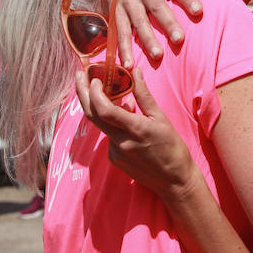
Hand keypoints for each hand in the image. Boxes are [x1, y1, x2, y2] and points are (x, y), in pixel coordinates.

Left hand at [75, 67, 196, 200]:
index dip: (95, 93)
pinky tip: (121, 116)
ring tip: (102, 89)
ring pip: (100, 125)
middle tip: (79, 76)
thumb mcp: (162, 119)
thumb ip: (144, 96)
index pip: (105, 110)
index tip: (94, 78)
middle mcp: (120, 142)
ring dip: (98, 107)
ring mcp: (115, 152)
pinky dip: (111, 123)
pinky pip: (108, 136)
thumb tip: (135, 72)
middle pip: (92, 115)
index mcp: (135, 130)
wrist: (173, 180)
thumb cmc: (172, 148)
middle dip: (82, 93)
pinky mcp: (114, 159)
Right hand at [105, 0, 210, 66]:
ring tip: (158, 55)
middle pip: (157, 6)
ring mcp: (129, 2)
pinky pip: (121, 33)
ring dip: (148, 39)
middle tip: (180, 39)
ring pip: (139, 21)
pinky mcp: (116, 14)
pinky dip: (124, 49)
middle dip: (168, 23)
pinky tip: (129, 64)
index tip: (199, 11)